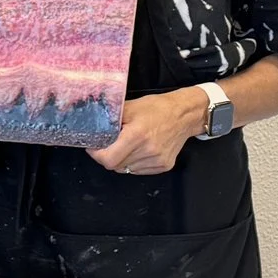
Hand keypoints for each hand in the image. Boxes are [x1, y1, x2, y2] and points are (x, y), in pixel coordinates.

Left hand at [88, 89, 204, 175]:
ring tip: (127, 145)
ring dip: (121, 160)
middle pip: (115, 165)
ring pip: (126, 169)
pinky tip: (139, 150)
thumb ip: (110, 118)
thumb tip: (92, 124)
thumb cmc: (158, 108)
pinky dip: (134, 163)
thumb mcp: (130, 107)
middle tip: (109, 144)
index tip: (94, 147)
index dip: (97, 154)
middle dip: (108, 156)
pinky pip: (139, 170)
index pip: (108, 159)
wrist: (185, 114)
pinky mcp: (164, 166)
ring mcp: (157, 160)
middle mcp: (148, 150)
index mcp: (137, 135)